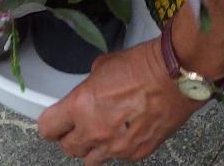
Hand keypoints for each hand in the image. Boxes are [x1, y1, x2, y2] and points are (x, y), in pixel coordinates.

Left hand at [38, 41, 203, 164]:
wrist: (175, 78)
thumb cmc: (143, 66)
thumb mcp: (103, 67)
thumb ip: (89, 86)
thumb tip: (89, 91)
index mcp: (80, 107)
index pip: (48, 128)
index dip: (50, 124)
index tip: (54, 121)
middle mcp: (95, 131)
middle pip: (68, 148)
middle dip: (70, 137)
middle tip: (78, 126)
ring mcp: (116, 146)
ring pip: (91, 160)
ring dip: (92, 148)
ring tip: (101, 133)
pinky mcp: (136, 153)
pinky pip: (118, 158)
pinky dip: (118, 148)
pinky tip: (125, 132)